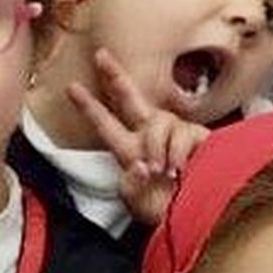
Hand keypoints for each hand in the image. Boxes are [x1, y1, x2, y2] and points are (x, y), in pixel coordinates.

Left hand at [66, 46, 205, 227]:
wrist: (201, 218)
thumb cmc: (169, 214)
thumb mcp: (139, 205)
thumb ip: (129, 185)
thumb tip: (138, 164)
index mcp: (130, 151)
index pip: (105, 124)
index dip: (88, 106)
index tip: (70, 88)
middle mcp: (150, 137)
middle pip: (130, 98)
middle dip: (115, 75)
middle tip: (100, 55)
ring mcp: (174, 134)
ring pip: (158, 120)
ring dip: (156, 146)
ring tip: (162, 171)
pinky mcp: (198, 136)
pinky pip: (182, 133)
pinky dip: (177, 152)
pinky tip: (182, 168)